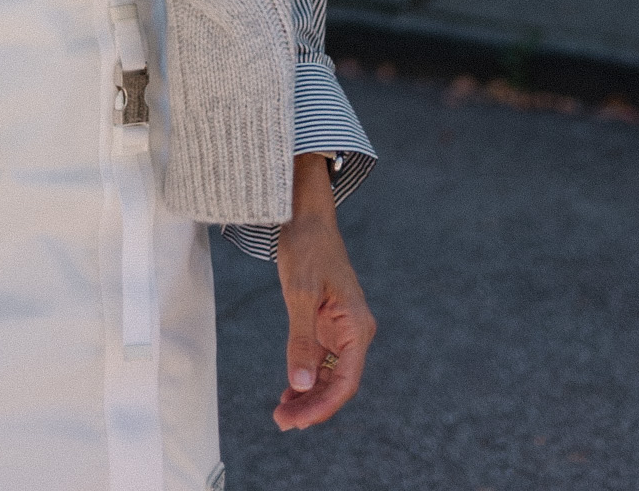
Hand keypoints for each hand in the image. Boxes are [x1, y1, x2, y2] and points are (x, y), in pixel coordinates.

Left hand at [272, 153, 375, 430]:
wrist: (305, 215)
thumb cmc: (307, 247)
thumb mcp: (300, 293)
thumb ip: (301, 341)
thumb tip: (301, 387)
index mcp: (356, 325)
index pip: (346, 380)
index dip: (323, 406)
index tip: (298, 421)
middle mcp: (354, 332)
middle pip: (339, 383)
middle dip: (313, 406)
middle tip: (282, 422)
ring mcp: (342, 329)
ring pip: (329, 375)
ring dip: (308, 396)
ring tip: (282, 414)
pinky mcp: (328, 324)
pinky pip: (321, 361)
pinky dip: (306, 378)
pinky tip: (288, 393)